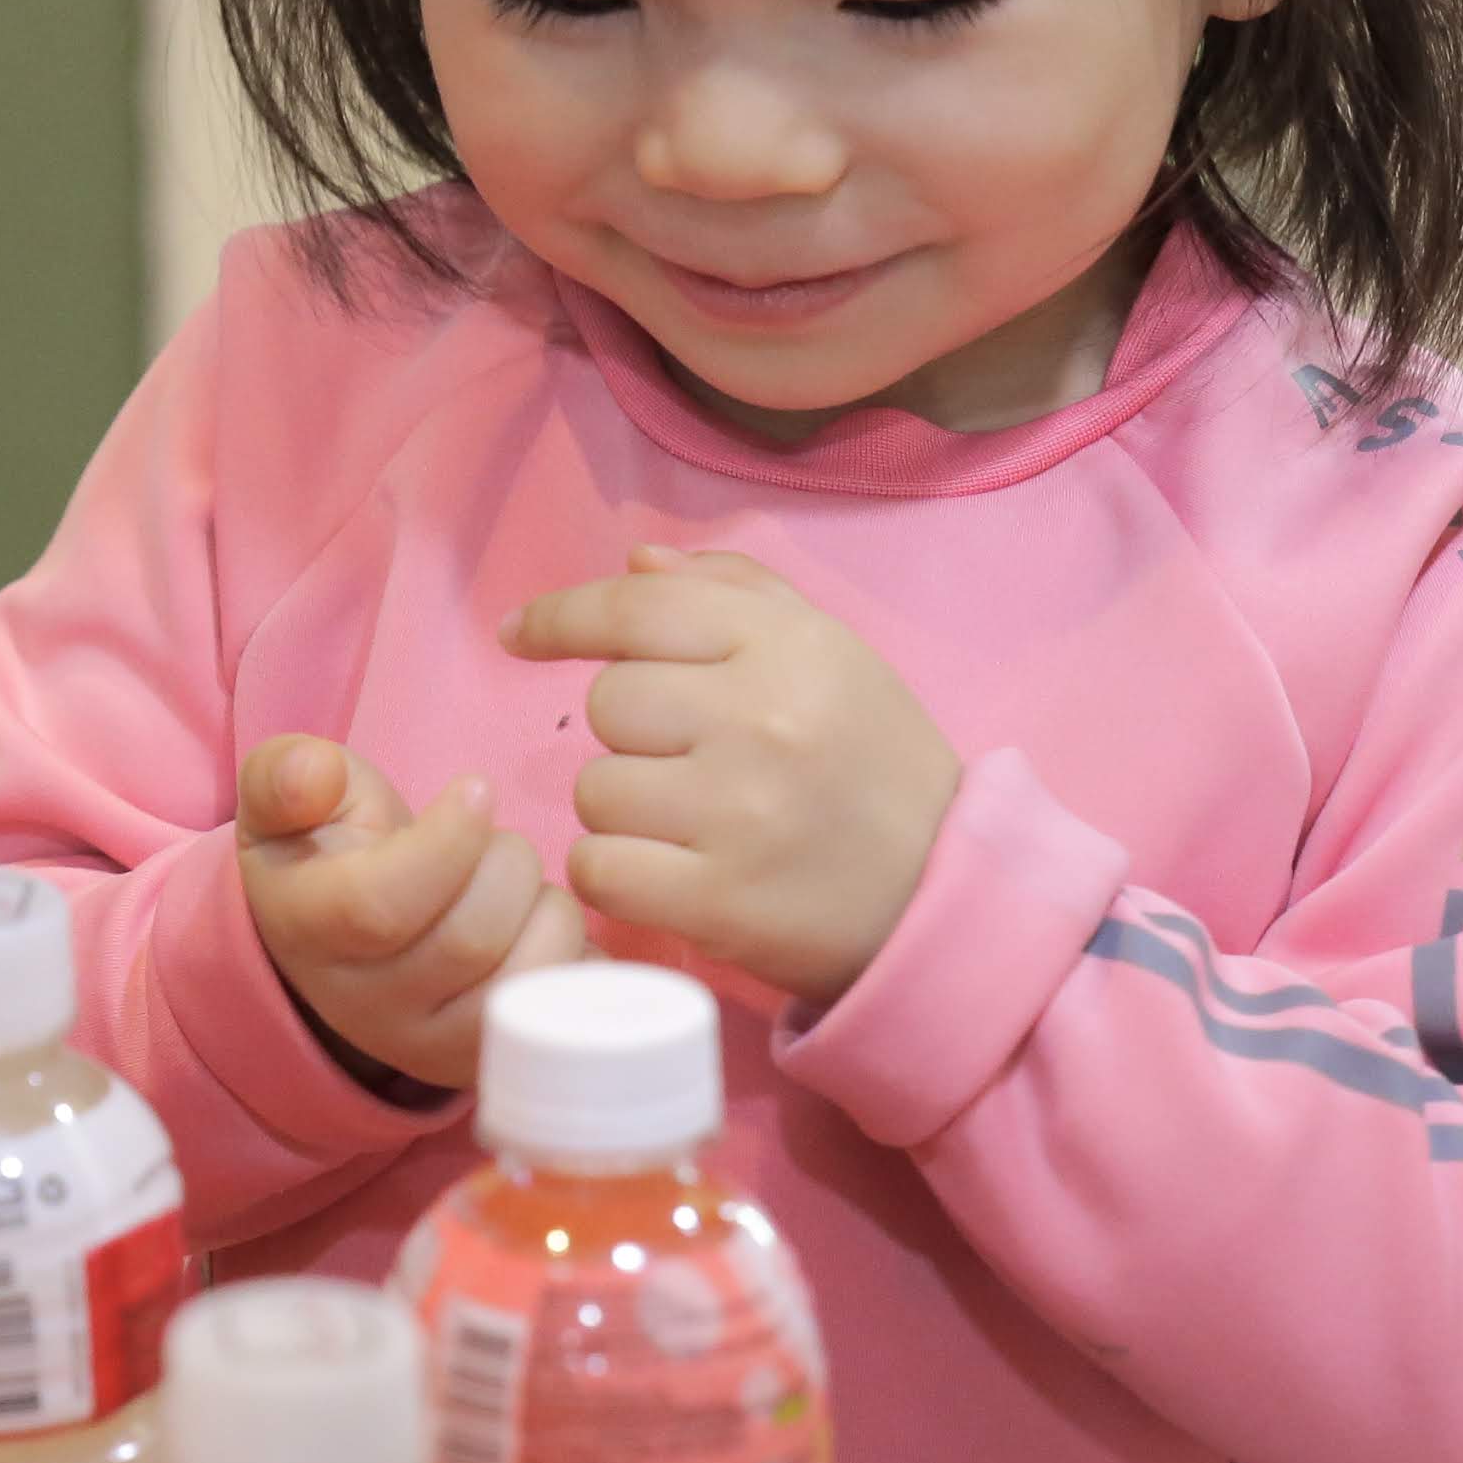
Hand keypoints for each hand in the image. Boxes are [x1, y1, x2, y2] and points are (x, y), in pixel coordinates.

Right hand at [235, 734, 583, 1093]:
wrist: (348, 940)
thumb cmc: (326, 852)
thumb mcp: (284, 800)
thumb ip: (283, 773)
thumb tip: (315, 772)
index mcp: (307, 931)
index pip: (381, 906)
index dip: (447, 842)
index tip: (477, 788)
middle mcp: (362, 1007)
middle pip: (470, 939)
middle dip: (508, 864)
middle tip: (495, 840)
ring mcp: (426, 1047)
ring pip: (525, 976)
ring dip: (547, 908)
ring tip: (517, 887)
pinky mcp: (484, 1061)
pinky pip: (559, 1007)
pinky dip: (573, 952)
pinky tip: (538, 927)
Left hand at [504, 546, 960, 1005]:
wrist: (943, 894)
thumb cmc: (873, 763)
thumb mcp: (830, 653)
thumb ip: (735, 591)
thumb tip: (633, 562)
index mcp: (789, 646)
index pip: (635, 610)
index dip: (561, 617)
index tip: (519, 635)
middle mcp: (762, 719)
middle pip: (607, 703)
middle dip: (630, 732)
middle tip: (693, 760)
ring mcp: (739, 813)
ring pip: (595, 790)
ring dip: (625, 809)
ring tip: (694, 823)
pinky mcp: (719, 900)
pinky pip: (598, 868)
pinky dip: (617, 874)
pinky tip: (669, 874)